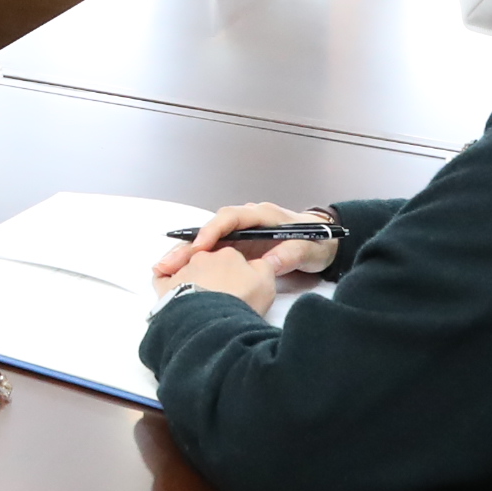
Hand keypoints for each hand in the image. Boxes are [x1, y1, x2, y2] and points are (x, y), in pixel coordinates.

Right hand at [149, 201, 340, 284]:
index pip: (231, 217)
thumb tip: (270, 260)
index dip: (213, 230)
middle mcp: (247, 221)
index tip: (201, 247)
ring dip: (186, 255)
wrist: (326, 243)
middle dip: (190, 245)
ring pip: (208, 241)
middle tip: (170, 263)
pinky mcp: (239, 247)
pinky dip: (195, 262)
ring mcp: (241, 234)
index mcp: (262, 215)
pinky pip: (213, 252)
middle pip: (212, 229)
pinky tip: (178, 274)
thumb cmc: (318, 242)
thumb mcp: (310, 249)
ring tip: (165, 271)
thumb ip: (291, 253)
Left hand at [161, 245, 281, 314]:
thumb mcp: (266, 282)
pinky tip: (171, 287)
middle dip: (214, 274)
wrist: (214, 320)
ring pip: (185, 268)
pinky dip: (165, 280)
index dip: (237, 271)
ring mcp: (182, 270)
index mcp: (228, 253)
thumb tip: (256, 263)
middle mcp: (202, 257)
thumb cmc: (241, 301)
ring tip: (200, 297)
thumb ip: (263, 267)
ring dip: (192, 278)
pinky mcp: (166, 286)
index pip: (232, 256)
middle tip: (222, 294)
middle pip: (208, 261)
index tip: (241, 286)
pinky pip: (161, 277)